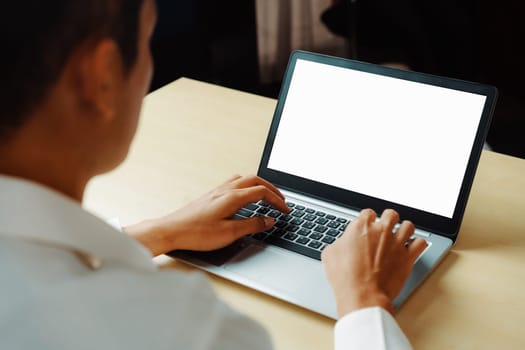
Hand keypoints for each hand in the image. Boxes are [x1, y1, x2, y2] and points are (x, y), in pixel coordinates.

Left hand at [125, 175, 289, 255]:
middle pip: (255, 180)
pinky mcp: (210, 196)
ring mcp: (216, 191)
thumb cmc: (196, 233)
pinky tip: (244, 198)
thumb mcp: (229, 233)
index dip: (277, 200)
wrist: (171, 230)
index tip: (286, 210)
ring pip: (243, 179)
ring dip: (258, 185)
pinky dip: (246, 187)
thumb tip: (268, 220)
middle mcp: (225, 190)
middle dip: (271, 189)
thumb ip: (251, 225)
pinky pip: (233, 183)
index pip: (262, 192)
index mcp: (232, 197)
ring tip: (266, 196)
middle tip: (281, 200)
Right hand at [321, 208, 427, 317]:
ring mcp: (396, 242)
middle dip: (388, 219)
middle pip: (391, 214)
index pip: (368, 212)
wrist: (362, 296)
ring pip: (408, 225)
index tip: (367, 225)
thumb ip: (340, 242)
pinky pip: (420, 243)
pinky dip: (417, 244)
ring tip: (401, 235)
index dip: (367, 219)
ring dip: (404, 230)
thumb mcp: (330, 255)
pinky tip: (412, 248)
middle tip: (386, 228)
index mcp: (361, 227)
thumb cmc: (345, 278)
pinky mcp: (408, 257)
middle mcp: (381, 231)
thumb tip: (342, 243)